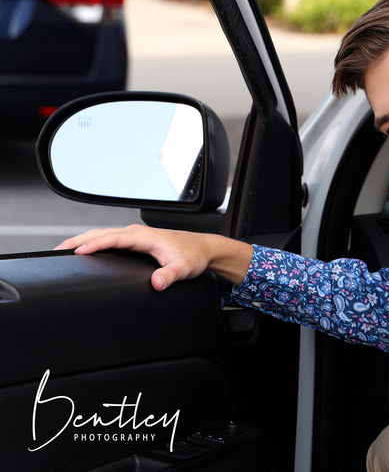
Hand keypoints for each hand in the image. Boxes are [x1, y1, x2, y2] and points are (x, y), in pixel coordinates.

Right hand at [55, 224, 252, 290]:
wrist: (204, 248)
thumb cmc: (194, 256)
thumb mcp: (184, 268)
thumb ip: (170, 275)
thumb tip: (157, 282)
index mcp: (145, 237)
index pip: (112, 238)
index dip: (94, 244)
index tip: (77, 252)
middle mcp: (138, 233)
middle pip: (101, 233)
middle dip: (78, 240)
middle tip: (57, 251)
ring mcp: (136, 236)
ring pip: (104, 235)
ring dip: (83, 241)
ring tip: (63, 251)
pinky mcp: (136, 241)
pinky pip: (110, 240)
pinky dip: (94, 243)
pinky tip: (86, 252)